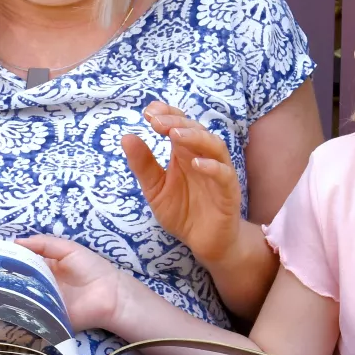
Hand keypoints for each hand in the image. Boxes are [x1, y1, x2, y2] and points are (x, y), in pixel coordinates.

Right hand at [16, 236, 134, 332]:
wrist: (109, 294)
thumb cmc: (91, 268)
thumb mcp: (67, 249)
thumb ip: (43, 244)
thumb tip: (16, 241)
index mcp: (44, 267)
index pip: (21, 263)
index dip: (8, 260)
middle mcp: (40, 284)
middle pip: (17, 281)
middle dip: (3, 278)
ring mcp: (41, 302)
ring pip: (19, 298)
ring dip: (8, 293)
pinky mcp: (45, 318)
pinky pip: (29, 314)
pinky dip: (20, 310)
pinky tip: (7, 304)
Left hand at [122, 101, 244, 262]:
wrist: (204, 242)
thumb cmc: (182, 212)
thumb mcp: (155, 188)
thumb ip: (143, 165)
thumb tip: (126, 137)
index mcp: (184, 153)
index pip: (179, 123)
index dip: (167, 113)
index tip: (148, 112)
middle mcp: (202, 157)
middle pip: (195, 129)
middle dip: (176, 121)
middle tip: (156, 121)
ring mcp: (218, 172)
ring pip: (214, 146)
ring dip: (195, 137)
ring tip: (175, 134)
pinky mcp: (229, 191)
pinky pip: (224, 174)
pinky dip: (212, 167)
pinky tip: (196, 164)